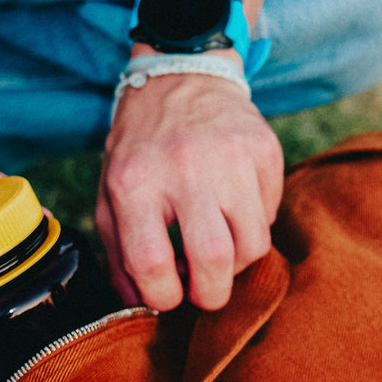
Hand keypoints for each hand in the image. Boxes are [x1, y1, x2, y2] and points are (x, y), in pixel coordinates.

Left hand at [96, 70, 283, 309]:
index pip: (151, 263)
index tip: (169, 296)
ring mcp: (229, 156)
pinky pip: (270, 213)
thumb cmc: (141, 147)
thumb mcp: (110, 192)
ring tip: (221, 251)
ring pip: (253, 243)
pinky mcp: (263, 148)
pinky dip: (254, 226)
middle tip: (206, 291)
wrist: (181, 77)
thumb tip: (139, 303)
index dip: (163, 297)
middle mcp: (183, 166)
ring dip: (238, 263)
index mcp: (134, 181)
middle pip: (212, 259)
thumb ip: (118, 251)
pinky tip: (234, 211)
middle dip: (212, 294)